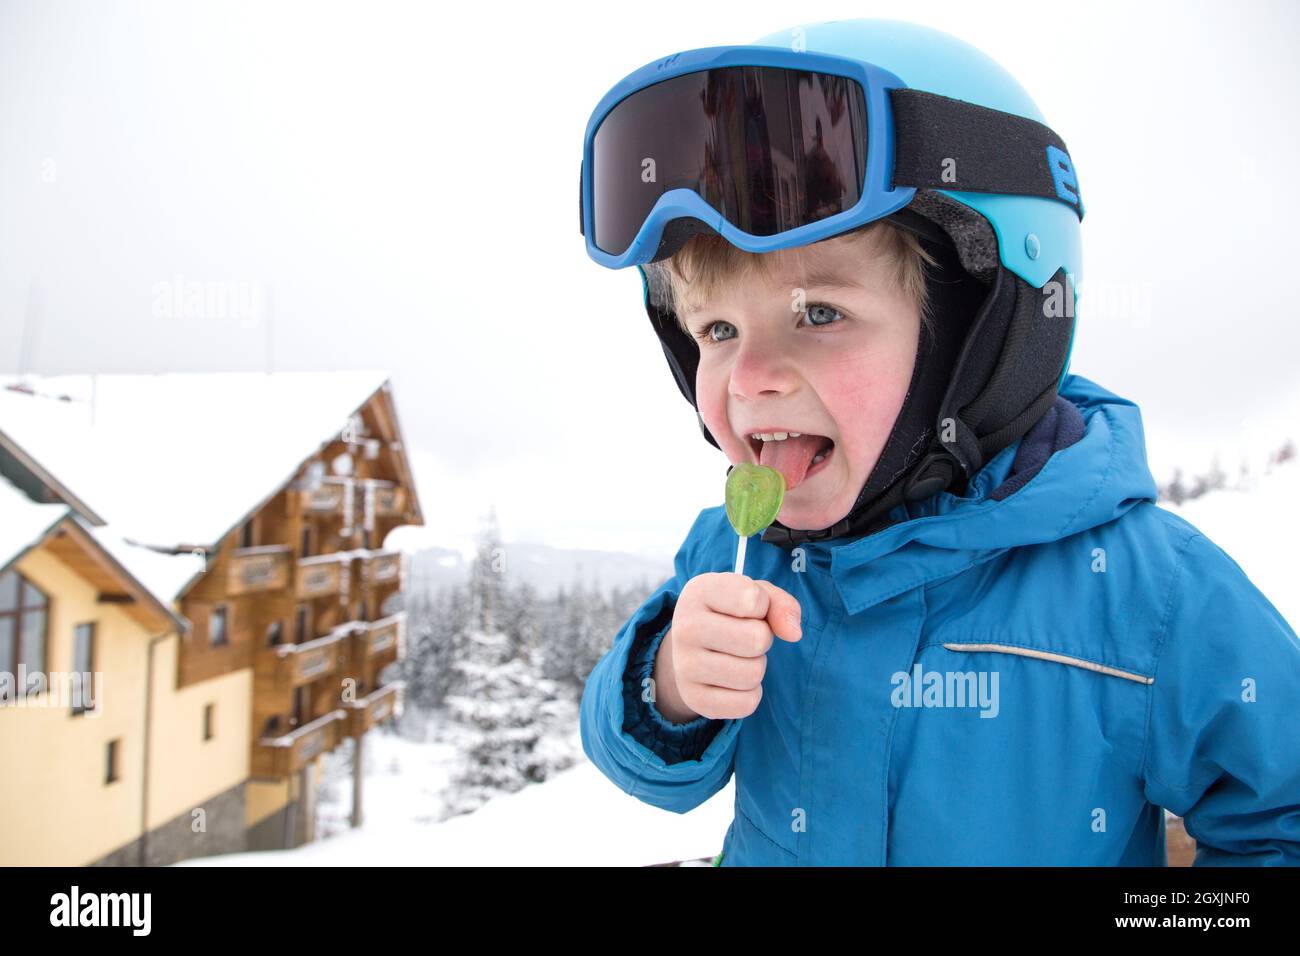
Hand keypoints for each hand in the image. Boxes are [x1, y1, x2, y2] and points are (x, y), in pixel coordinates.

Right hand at [654, 572, 802, 721]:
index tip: (748, 608)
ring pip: (753, 674)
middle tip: (745, 637)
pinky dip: (750, 694)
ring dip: (756, 667)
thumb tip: (793, 634)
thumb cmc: (730, 614)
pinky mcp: (694, 698)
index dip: (763, 606)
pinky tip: (732, 681)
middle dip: (763, 639)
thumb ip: (780, 604)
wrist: (692, 647)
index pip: (753, 599)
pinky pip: (747, 703)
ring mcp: (685, 666)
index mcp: (698, 591)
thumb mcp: (754, 596)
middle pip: (757, 640)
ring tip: (737, 657)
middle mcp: (685, 627)